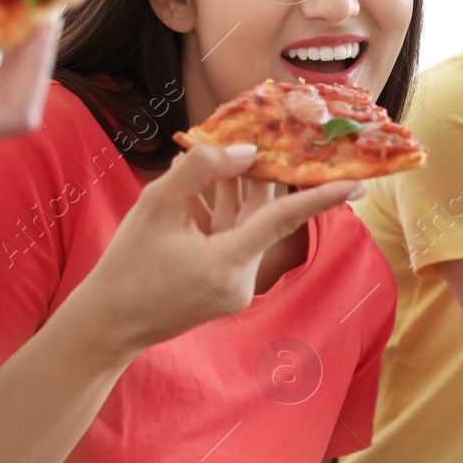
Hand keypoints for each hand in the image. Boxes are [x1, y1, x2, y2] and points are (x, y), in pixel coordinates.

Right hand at [62, 144, 365, 358]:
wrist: (106, 325)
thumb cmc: (126, 265)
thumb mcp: (155, 206)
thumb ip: (200, 170)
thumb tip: (245, 151)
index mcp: (229, 263)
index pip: (285, 219)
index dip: (322, 196)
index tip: (357, 183)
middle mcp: (241, 280)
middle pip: (262, 216)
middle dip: (262, 176)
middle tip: (276, 137)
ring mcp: (235, 288)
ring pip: (245, 227)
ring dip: (234, 192)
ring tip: (223, 153)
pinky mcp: (225, 290)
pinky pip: (232, 242)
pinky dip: (221, 215)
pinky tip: (202, 188)